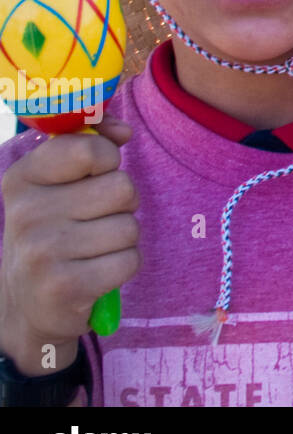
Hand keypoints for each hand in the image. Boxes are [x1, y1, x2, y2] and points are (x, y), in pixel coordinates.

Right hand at [0, 120, 137, 374]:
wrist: (27, 303)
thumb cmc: (55, 229)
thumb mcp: (59, 181)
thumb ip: (93, 142)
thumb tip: (123, 130)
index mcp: (22, 178)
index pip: (92, 149)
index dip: (107, 161)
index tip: (93, 176)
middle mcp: (26, 213)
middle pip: (122, 188)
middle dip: (122, 205)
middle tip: (95, 221)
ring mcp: (42, 252)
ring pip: (129, 226)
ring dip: (122, 239)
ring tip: (93, 249)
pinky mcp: (65, 287)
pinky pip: (130, 260)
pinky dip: (123, 266)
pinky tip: (97, 272)